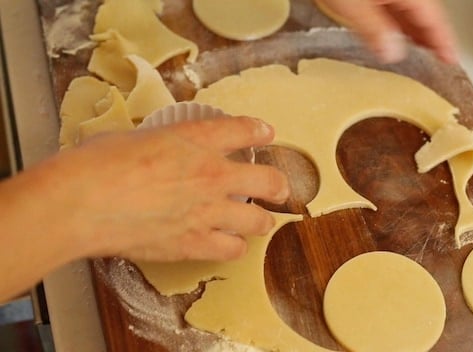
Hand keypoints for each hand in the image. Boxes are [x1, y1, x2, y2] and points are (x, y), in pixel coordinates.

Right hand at [49, 117, 289, 261]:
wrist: (81, 202)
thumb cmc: (96, 163)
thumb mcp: (134, 137)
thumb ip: (161, 145)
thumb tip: (159, 152)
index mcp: (197, 139)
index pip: (243, 129)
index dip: (259, 130)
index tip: (267, 133)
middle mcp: (212, 174)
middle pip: (269, 180)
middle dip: (278, 185)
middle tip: (279, 189)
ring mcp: (208, 212)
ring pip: (258, 221)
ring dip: (261, 221)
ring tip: (259, 222)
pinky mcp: (195, 244)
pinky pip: (232, 250)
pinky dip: (233, 247)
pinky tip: (229, 244)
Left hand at [318, 0, 457, 63]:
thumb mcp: (354, 6)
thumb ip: (374, 30)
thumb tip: (393, 53)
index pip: (434, 19)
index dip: (444, 41)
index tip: (452, 59)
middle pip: (424, 12)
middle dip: (430, 36)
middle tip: (438, 58)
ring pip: (410, 7)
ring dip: (414, 29)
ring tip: (418, 50)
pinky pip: (394, 3)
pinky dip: (398, 19)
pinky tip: (392, 30)